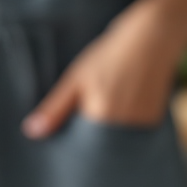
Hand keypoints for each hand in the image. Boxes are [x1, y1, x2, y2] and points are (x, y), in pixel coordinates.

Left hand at [23, 0, 186, 138]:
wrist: (154, 37)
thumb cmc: (110, 56)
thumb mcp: (75, 80)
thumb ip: (54, 109)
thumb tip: (32, 132)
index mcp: (100, 118)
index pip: (76, 148)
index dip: (67, 142)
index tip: (62, 132)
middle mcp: (123, 128)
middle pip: (96, 149)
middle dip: (85, 141)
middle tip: (86, 113)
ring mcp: (141, 127)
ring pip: (112, 143)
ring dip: (102, 136)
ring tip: (104, 106)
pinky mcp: (153, 123)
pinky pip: (128, 137)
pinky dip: (118, 130)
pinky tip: (117, 108)